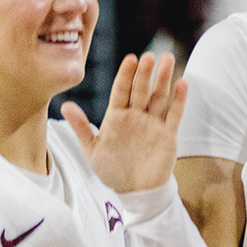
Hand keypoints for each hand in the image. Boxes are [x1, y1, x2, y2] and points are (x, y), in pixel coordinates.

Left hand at [68, 53, 187, 193]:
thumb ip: (82, 127)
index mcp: (117, 117)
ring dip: (164, 79)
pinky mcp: (168, 135)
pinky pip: (175, 114)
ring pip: (160, 97)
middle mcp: (136, 116)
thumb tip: (65, 106)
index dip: (126, 75)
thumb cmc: (111, 170)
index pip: (122, 90)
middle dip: (146, 72)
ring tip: (169, 59)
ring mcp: (153, 124)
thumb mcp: (91, 150)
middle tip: (150, 55)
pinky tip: (182, 84)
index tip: (131, 59)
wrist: (134, 191)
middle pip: (142, 89)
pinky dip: (179, 99)